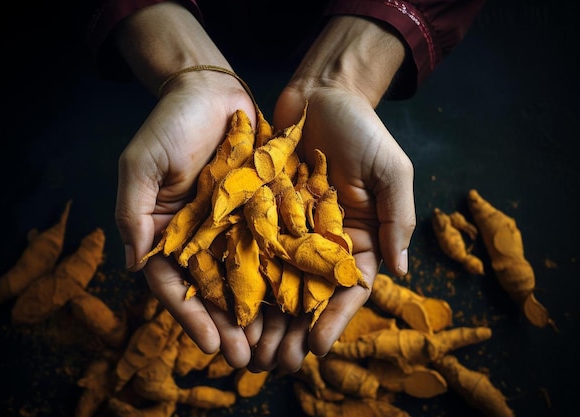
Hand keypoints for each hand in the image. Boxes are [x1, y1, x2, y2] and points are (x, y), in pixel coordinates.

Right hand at [113, 2, 259, 367]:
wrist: (211, 90)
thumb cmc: (169, 124)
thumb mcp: (140, 164)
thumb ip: (134, 212)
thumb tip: (133, 266)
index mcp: (165, 231)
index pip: (172, 282)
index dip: (188, 314)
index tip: (207, 345)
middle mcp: (199, 235)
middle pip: (211, 289)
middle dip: (226, 324)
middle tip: (245, 359)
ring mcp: (232, 225)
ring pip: (244, 276)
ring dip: (257, 311)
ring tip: (274, 343)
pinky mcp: (261, 210)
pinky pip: (273, 245)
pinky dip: (283, 272)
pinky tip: (299, 297)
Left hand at [247, 16, 415, 372]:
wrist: (321, 94)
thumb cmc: (363, 131)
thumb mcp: (392, 172)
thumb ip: (397, 219)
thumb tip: (403, 270)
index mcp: (358, 238)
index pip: (349, 289)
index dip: (334, 320)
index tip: (315, 349)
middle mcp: (322, 240)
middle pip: (308, 295)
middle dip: (293, 330)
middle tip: (274, 363)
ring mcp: (289, 229)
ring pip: (276, 281)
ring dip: (264, 316)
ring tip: (248, 348)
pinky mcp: (261, 212)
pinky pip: (250, 248)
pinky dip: (241, 277)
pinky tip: (226, 304)